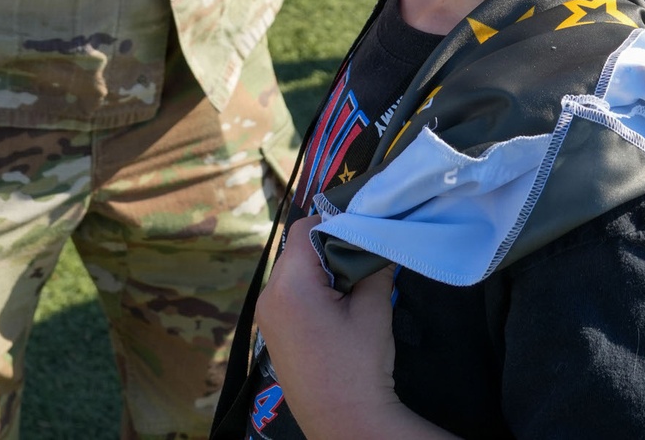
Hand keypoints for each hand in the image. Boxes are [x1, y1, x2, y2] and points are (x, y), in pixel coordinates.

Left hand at [257, 218, 449, 439]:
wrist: (346, 424)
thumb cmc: (359, 367)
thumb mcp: (373, 309)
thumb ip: (373, 265)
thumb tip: (377, 237)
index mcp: (289, 285)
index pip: (305, 229)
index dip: (334, 223)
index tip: (361, 232)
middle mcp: (269, 295)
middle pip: (297, 249)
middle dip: (328, 248)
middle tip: (361, 259)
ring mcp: (267, 316)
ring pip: (293, 270)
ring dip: (320, 270)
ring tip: (351, 286)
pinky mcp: (272, 332)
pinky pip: (288, 293)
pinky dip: (310, 289)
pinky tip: (336, 307)